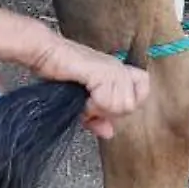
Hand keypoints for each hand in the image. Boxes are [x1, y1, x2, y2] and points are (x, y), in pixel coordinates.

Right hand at [35, 37, 150, 139]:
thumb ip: (98, 117)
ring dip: (99, 109)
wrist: (44, 54)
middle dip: (109, 111)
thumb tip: (109, 133)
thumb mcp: (82, 102)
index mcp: (117, 71)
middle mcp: (119, 67)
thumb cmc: (58, 72)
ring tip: (85, 99)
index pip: (144, 89)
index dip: (126, 104)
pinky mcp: (103, 72)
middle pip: (132, 105)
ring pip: (122, 106)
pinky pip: (108, 102)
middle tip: (90, 104)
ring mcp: (113, 69)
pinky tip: (83, 97)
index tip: (104, 106)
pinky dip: (93, 106)